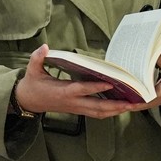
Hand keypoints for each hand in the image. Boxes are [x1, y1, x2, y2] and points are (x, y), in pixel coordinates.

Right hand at [25, 44, 150, 118]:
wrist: (28, 102)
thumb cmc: (32, 85)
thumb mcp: (32, 70)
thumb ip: (37, 58)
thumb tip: (45, 47)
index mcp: (63, 92)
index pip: (82, 89)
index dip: (96, 87)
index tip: (110, 82)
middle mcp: (72, 102)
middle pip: (96, 106)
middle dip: (115, 105)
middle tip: (131, 102)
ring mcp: (76, 108)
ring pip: (99, 113)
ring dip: (116, 110)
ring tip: (132, 106)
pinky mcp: (78, 110)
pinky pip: (96, 113)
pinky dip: (110, 112)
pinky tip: (121, 107)